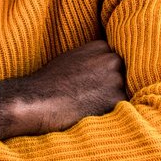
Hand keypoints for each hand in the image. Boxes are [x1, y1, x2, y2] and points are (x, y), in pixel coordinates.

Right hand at [0, 41, 127, 139]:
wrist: (37, 101)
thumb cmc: (49, 83)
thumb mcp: (72, 59)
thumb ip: (93, 59)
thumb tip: (108, 68)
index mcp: (101, 46)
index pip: (116, 61)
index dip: (107, 75)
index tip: (96, 84)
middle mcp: (111, 59)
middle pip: (123, 75)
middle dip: (113, 86)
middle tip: (92, 97)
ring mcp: (115, 79)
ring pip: (123, 92)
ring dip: (111, 100)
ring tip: (88, 106)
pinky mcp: (116, 99)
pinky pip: (122, 109)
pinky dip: (110, 113)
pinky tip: (91, 114)